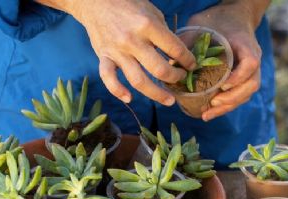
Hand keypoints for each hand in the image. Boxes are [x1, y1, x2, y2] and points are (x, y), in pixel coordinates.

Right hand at [65, 0, 196, 104]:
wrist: (96, 1)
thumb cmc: (128, 6)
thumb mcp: (152, 12)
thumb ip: (163, 33)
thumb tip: (176, 55)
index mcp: (147, 25)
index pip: (174, 49)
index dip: (187, 60)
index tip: (191, 65)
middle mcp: (132, 40)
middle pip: (159, 70)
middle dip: (175, 77)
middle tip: (181, 78)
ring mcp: (117, 51)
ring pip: (138, 81)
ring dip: (156, 94)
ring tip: (169, 100)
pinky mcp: (103, 56)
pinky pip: (108, 78)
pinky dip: (118, 91)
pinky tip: (129, 99)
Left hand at [188, 2, 264, 120]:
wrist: (233, 17)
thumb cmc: (217, 20)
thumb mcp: (202, 24)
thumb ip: (190, 40)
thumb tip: (172, 62)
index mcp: (246, 45)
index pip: (250, 64)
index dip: (238, 77)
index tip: (223, 86)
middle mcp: (253, 59)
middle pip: (252, 84)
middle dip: (232, 98)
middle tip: (213, 103)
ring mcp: (251, 71)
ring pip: (247, 94)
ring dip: (228, 106)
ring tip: (208, 114)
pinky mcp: (244, 78)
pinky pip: (240, 95)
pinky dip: (226, 105)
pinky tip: (210, 111)